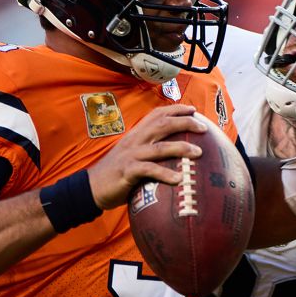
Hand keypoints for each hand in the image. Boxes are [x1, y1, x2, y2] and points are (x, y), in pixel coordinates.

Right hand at [88, 104, 205, 208]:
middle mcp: (134, 140)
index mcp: (136, 134)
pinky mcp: (127, 171)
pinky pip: (149, 170)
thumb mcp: (132, 156)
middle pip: (162, 125)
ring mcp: (131, 155)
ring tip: (199, 152)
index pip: (157, 114)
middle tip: (204, 128)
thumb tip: (172, 154)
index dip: (176, 109)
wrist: (91, 187)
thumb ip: (148, 151)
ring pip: (159, 147)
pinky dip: (165, 174)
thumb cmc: (117, 174)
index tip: (194, 109)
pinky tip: (179, 179)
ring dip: (181, 148)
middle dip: (185, 122)